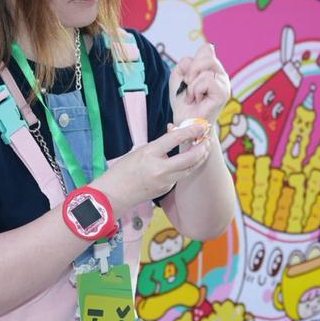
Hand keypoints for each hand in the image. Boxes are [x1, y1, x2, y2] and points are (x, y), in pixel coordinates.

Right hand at [95, 125, 211, 208]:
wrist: (113, 195)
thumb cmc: (122, 170)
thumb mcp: (138, 151)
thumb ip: (159, 143)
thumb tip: (175, 131)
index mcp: (149, 154)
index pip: (175, 139)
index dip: (191, 130)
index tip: (202, 125)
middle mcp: (159, 168)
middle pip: (190, 157)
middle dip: (202, 147)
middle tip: (207, 139)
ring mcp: (164, 181)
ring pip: (189, 168)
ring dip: (199, 158)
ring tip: (203, 148)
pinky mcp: (166, 189)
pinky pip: (180, 176)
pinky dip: (185, 167)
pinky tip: (188, 161)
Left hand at [171, 44, 229, 125]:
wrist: (184, 123)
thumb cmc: (182, 102)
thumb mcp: (178, 78)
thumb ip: (185, 63)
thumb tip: (203, 53)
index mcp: (212, 70)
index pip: (207, 49)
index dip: (194, 59)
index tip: (188, 77)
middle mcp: (221, 75)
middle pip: (207, 55)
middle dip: (191, 70)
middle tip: (187, 85)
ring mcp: (224, 84)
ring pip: (205, 71)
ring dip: (192, 86)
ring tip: (192, 97)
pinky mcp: (223, 93)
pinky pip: (207, 81)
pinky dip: (196, 90)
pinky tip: (197, 100)